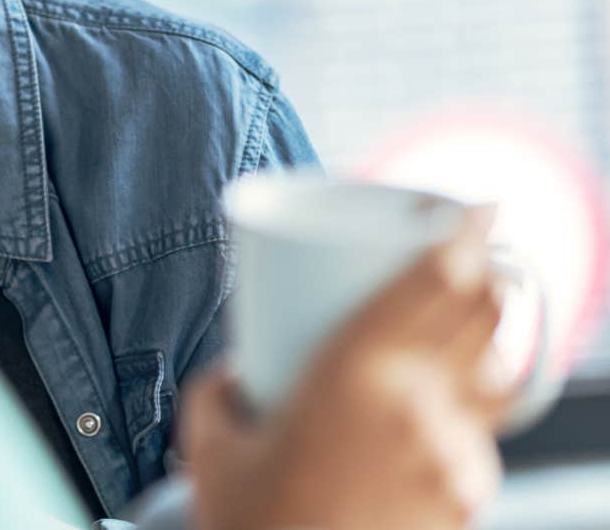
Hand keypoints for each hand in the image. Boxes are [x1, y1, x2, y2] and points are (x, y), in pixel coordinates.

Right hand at [183, 211, 509, 529]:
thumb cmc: (244, 519)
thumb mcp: (212, 437)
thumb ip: (227, 384)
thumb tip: (241, 363)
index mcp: (354, 378)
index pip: (433, 288)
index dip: (466, 238)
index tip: (477, 207)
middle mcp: (417, 410)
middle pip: (479, 320)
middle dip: (485, 275)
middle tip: (472, 249)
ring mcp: (453, 457)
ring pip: (493, 375)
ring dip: (486, 337)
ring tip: (467, 318)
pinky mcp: (465, 497)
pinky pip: (481, 429)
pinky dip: (471, 400)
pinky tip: (443, 397)